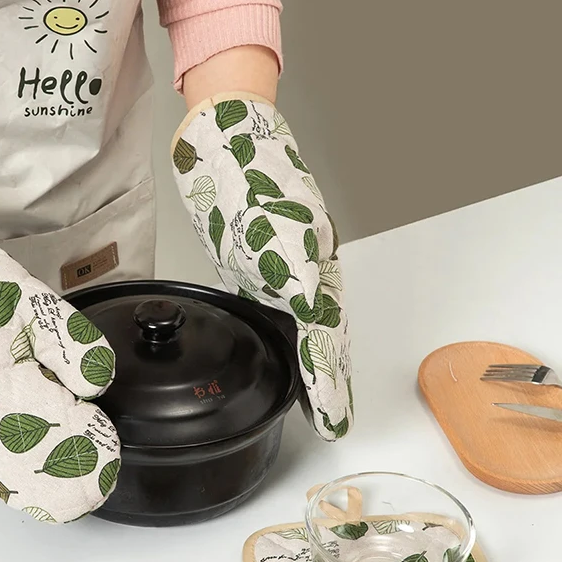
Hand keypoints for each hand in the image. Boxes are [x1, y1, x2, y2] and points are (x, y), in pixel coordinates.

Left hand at [172, 96, 352, 439]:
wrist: (228, 138)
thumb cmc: (248, 176)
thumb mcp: (274, 224)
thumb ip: (293, 267)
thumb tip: (310, 311)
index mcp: (314, 267)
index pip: (325, 341)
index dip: (328, 385)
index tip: (333, 423)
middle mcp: (307, 273)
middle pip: (326, 340)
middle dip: (329, 385)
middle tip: (333, 423)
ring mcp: (286, 269)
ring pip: (307, 329)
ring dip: (313, 367)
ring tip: (316, 402)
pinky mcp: (260, 265)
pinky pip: (282, 314)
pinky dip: (288, 342)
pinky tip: (285, 353)